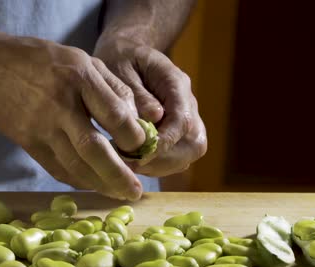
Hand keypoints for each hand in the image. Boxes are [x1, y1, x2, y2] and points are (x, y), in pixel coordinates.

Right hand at [0, 35, 145, 199]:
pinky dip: (79, 182)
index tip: (143, 145)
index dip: (134, 136)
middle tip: (136, 191)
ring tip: (121, 193)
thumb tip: (144, 119)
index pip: (115, 115)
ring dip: (101, 185)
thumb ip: (114, 87)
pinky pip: (58, 169)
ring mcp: (41, 128)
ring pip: (75, 166)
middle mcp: (60, 106)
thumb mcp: (82, 59)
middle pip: (94, 149)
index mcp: (78, 78)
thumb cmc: (41, 61)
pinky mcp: (29, 144)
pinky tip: (95, 185)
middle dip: (119, 175)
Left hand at [94, 38, 206, 176]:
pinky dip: (156, 166)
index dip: (163, 143)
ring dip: (159, 166)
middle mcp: (187, 103)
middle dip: (163, 160)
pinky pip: (176, 158)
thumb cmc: (120, 59)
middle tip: (129, 165)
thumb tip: (153, 118)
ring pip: (188, 154)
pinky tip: (132, 163)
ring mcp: (185, 119)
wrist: (125, 53)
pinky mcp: (176, 133)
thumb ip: (136, 94)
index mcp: (176, 83)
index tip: (136, 155)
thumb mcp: (121, 69)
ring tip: (128, 165)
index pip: (182, 121)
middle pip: (194, 143)